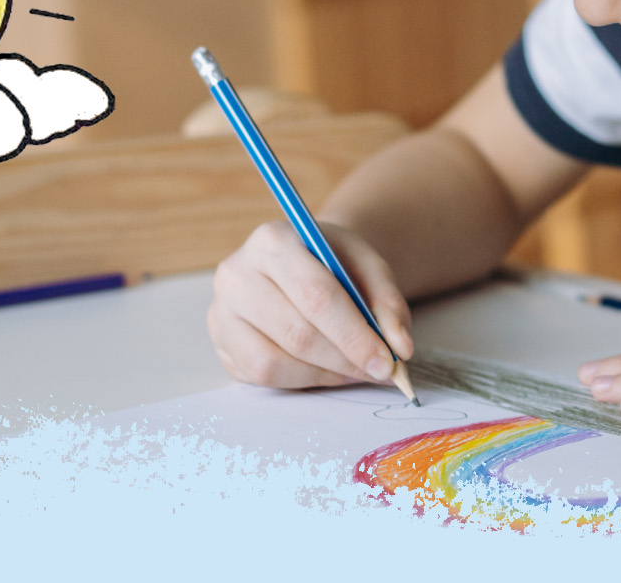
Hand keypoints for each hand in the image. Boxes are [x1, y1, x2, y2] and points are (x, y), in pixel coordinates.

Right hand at [207, 219, 412, 388]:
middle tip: (379, 371)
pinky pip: (259, 377)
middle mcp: (236, 273)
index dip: (355, 336)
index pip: (316, 296)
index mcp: (273, 240)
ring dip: (323, 375)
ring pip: (273, 363)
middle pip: (296, 333)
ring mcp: (220, 311)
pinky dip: (300, 381)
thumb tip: (400, 349)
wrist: (302, 261)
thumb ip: (388, 304)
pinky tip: (324, 369)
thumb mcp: (369, 267)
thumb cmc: (335, 264)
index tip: (387, 362)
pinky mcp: (220, 343)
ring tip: (351, 369)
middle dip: (344, 360)